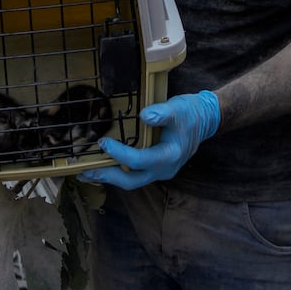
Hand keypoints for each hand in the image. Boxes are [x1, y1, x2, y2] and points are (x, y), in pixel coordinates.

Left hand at [80, 91, 219, 189]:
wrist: (204, 120)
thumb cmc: (190, 113)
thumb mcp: (177, 108)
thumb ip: (161, 113)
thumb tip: (144, 116)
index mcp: (169, 156)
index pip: (138, 160)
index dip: (119, 153)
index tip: (102, 142)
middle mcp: (164, 169)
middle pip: (132, 181)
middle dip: (107, 177)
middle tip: (86, 172)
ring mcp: (160, 171)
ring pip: (132, 180)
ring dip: (110, 177)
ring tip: (89, 173)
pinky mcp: (156, 167)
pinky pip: (135, 174)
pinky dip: (119, 171)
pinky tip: (105, 166)